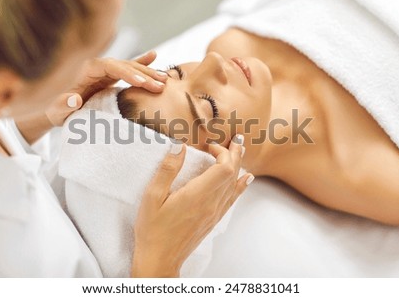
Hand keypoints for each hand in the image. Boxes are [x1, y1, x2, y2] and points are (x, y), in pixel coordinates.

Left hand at [16, 51, 166, 142]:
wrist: (55, 108)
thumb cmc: (55, 110)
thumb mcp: (56, 111)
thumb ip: (63, 105)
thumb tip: (75, 98)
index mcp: (86, 70)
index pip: (110, 66)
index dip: (127, 72)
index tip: (141, 83)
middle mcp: (97, 66)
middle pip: (125, 65)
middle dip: (143, 74)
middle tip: (160, 85)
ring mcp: (105, 71)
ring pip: (130, 67)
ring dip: (148, 72)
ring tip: (165, 80)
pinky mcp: (110, 77)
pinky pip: (128, 68)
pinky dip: (141, 62)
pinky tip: (155, 56)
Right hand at [131, 136, 253, 276]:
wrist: (160, 259)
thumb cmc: (153, 229)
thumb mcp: (152, 196)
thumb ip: (168, 169)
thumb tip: (180, 146)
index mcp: (198, 195)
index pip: (224, 167)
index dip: (223, 152)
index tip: (209, 146)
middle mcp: (211, 203)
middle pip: (233, 173)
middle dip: (236, 153)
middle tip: (237, 138)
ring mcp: (214, 213)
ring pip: (234, 185)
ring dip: (239, 165)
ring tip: (241, 150)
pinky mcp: (213, 219)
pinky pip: (232, 199)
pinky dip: (240, 185)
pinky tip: (246, 179)